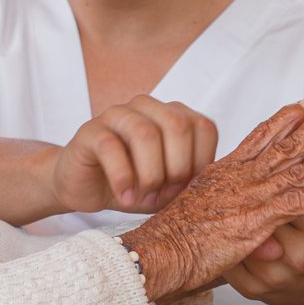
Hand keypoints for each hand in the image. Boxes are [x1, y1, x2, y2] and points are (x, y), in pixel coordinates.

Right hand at [51, 96, 218, 213]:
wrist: (87, 188)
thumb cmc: (134, 184)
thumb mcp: (170, 186)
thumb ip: (192, 179)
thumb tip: (216, 183)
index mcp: (173, 115)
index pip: (204, 127)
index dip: (200, 162)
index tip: (186, 187)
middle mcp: (147, 107)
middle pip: (177, 126)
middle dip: (176, 168)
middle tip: (164, 193)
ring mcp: (117, 114)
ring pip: (144, 133)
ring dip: (149, 174)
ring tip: (143, 197)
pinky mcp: (90, 130)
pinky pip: (111, 147)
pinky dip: (122, 178)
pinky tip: (124, 196)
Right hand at [123, 95, 303, 302]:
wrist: (155, 252)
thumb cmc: (170, 239)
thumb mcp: (199, 214)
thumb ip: (223, 210)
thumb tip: (234, 213)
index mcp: (224, 172)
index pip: (259, 137)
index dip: (285, 119)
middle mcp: (239, 178)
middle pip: (284, 145)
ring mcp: (248, 198)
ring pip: (296, 171)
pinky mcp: (254, 222)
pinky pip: (295, 206)